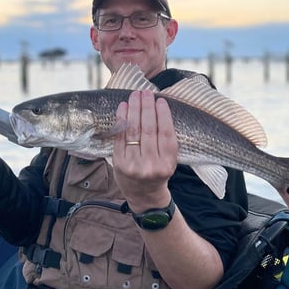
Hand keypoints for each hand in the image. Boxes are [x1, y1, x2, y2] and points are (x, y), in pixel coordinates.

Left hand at [112, 89, 177, 211]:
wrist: (143, 195)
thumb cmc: (158, 171)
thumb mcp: (169, 160)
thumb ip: (165, 139)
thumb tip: (158, 107)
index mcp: (167, 164)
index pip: (166, 134)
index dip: (163, 115)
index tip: (161, 100)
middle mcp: (150, 165)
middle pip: (149, 130)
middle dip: (147, 108)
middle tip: (146, 93)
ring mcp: (133, 164)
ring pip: (133, 131)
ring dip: (134, 109)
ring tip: (135, 95)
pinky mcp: (119, 162)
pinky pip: (120, 136)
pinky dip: (121, 119)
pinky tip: (124, 107)